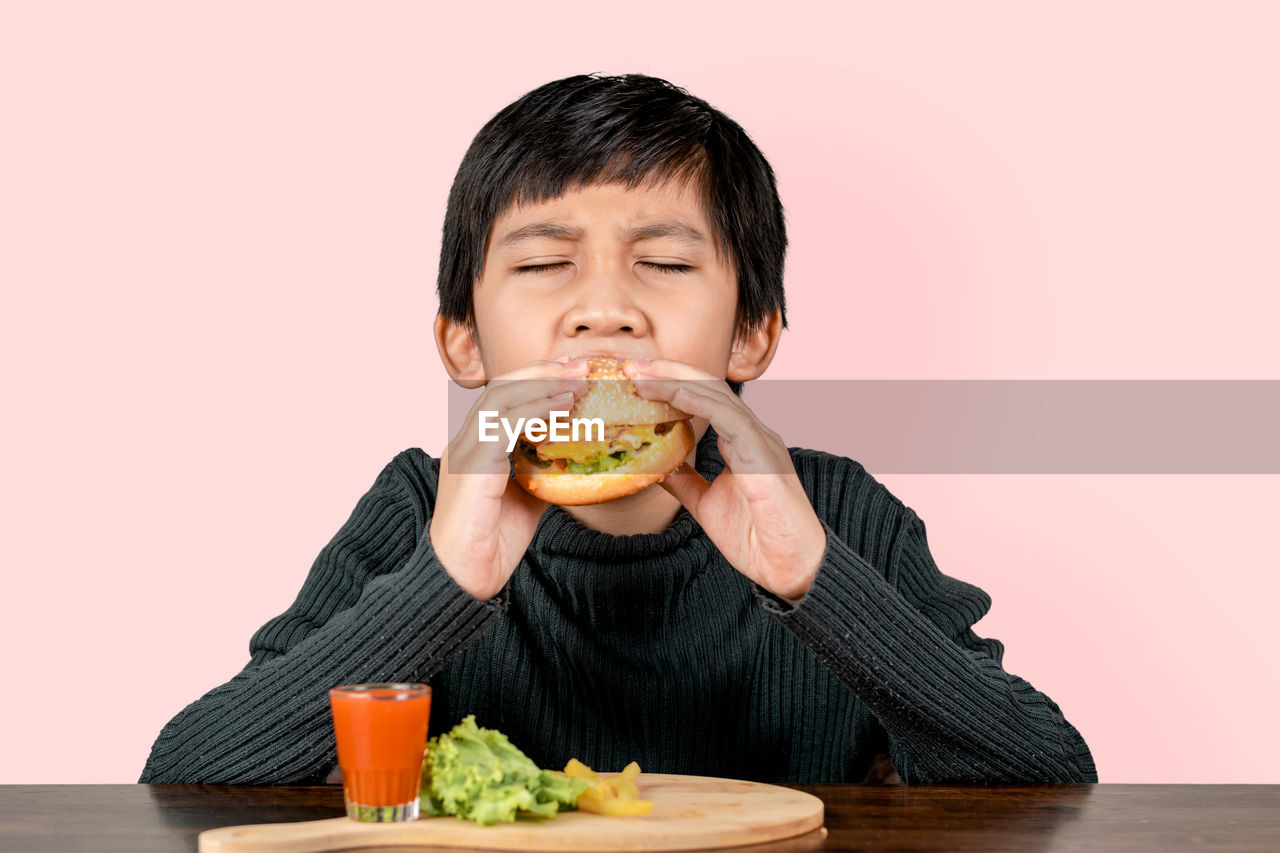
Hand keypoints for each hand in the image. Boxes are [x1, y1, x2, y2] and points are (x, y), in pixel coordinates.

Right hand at [430, 359, 589, 599]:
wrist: (463, 579)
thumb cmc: (491, 545)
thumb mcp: (526, 500)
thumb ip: (541, 474)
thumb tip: (573, 460)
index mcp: (476, 446)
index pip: (506, 397)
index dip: (540, 380)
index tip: (575, 371)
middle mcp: (466, 441)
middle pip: (503, 387)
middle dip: (545, 371)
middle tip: (584, 364)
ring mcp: (465, 451)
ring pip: (501, 398)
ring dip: (543, 383)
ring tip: (579, 379)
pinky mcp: (472, 466)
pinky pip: (503, 425)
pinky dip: (535, 409)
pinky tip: (563, 406)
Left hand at [624, 359, 826, 603]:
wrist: (788, 568)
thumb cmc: (757, 537)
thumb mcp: (706, 503)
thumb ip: (685, 480)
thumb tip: (655, 466)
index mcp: (741, 441)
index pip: (704, 399)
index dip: (670, 384)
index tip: (635, 380)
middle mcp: (752, 433)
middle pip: (708, 387)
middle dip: (668, 372)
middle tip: (631, 366)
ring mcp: (760, 441)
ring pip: (717, 396)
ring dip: (677, 382)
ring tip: (643, 376)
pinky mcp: (763, 455)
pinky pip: (731, 419)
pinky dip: (702, 403)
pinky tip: (676, 394)